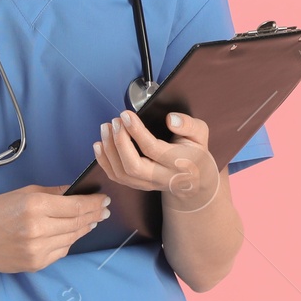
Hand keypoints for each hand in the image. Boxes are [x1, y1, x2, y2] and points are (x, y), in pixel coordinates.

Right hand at [0, 185, 110, 272]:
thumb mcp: (26, 192)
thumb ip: (55, 193)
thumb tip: (79, 192)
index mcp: (35, 206)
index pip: (77, 206)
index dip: (94, 203)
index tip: (104, 200)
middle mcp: (38, 229)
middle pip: (77, 223)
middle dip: (94, 215)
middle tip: (104, 210)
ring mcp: (36, 250)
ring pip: (72, 238)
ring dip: (84, 228)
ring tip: (91, 221)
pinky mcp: (35, 264)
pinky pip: (61, 251)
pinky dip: (68, 241)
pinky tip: (70, 234)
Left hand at [93, 111, 221, 212]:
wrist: (195, 180)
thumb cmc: (195, 153)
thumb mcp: (200, 134)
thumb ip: (189, 124)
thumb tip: (170, 119)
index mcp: (178, 162)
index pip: (152, 149)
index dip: (136, 131)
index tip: (126, 115)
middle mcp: (161, 177)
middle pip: (133, 166)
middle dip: (119, 142)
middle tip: (115, 121)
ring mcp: (148, 184)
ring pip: (121, 174)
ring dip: (109, 150)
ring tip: (106, 128)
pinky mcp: (137, 185)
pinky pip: (116, 178)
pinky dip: (104, 162)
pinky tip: (100, 144)